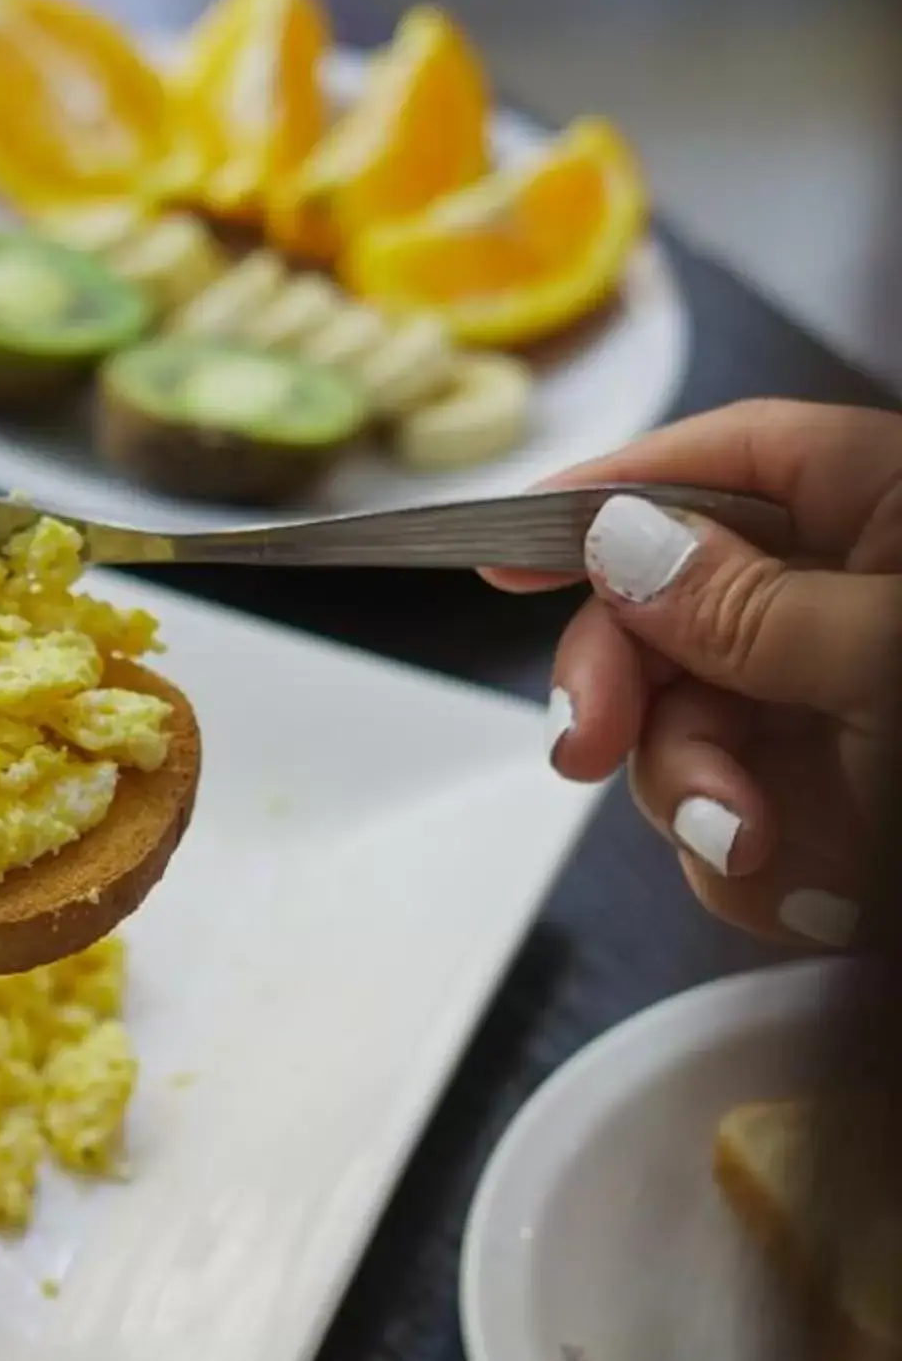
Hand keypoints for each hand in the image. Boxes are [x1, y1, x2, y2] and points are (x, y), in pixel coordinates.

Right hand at [490, 400, 901, 945]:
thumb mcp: (893, 660)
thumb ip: (750, 605)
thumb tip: (621, 544)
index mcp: (891, 511)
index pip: (721, 463)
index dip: (602, 498)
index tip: (498, 555)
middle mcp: (858, 602)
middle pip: (670, 612)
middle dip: (636, 695)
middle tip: (593, 752)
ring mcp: (845, 713)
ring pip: (692, 740)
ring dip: (703, 808)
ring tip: (772, 856)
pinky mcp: (845, 813)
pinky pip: (740, 832)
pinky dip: (758, 875)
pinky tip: (823, 897)